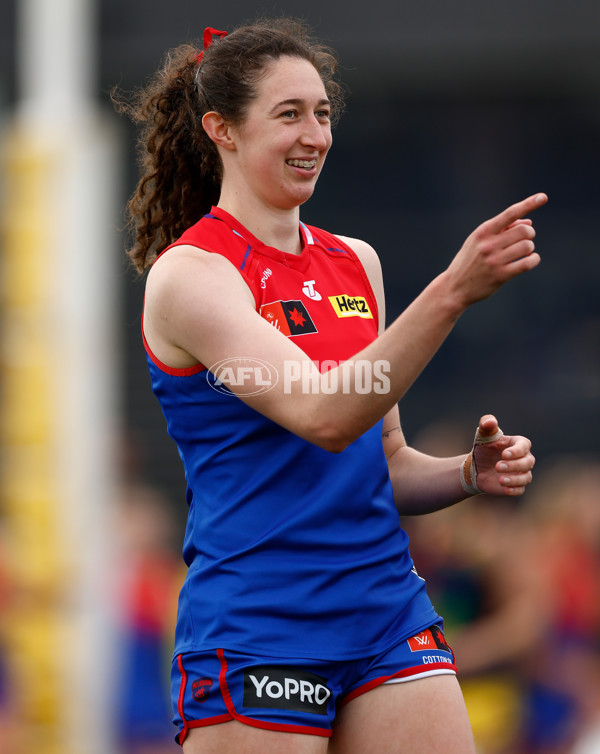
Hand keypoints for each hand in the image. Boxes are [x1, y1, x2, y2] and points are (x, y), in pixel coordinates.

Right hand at [445, 193, 547, 307]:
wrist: (454, 287)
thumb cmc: (469, 260)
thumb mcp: (478, 241)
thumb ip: (501, 229)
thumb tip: (529, 222)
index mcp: (483, 232)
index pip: (510, 214)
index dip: (529, 204)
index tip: (543, 197)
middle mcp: (488, 245)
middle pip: (524, 231)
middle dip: (529, 234)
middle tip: (524, 239)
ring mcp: (494, 261)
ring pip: (527, 246)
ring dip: (529, 248)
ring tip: (523, 252)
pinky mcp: (501, 276)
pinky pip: (527, 263)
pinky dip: (534, 259)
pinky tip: (530, 259)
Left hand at [471, 414, 534, 496]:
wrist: (476, 467)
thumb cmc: (483, 448)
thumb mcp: (483, 435)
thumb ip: (486, 425)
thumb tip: (490, 421)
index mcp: (518, 444)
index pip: (524, 446)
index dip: (516, 450)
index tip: (504, 454)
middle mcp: (524, 459)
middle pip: (528, 462)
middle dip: (514, 465)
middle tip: (497, 466)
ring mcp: (521, 473)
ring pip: (526, 477)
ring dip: (515, 479)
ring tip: (500, 480)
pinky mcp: (516, 486)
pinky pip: (520, 490)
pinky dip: (514, 490)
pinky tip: (505, 489)